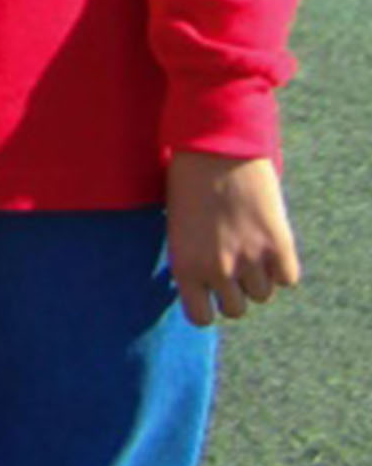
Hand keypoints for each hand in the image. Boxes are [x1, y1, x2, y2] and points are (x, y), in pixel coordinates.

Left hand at [165, 150, 299, 325]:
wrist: (215, 149)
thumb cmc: (187, 181)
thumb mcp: (178, 226)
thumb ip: (193, 259)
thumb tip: (208, 287)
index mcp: (185, 266)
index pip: (201, 317)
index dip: (207, 305)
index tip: (209, 293)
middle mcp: (217, 269)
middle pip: (236, 309)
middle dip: (235, 292)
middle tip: (232, 268)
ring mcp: (250, 259)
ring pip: (263, 295)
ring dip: (258, 278)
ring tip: (248, 248)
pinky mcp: (278, 245)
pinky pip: (287, 278)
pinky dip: (282, 267)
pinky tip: (269, 245)